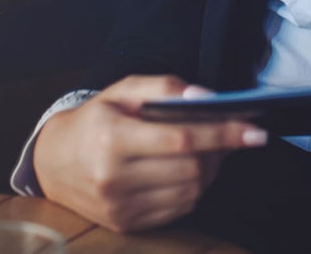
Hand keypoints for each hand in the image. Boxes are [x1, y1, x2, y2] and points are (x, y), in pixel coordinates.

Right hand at [31, 75, 267, 232]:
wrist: (53, 161)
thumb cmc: (96, 119)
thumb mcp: (123, 90)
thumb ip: (166, 88)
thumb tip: (207, 98)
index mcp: (112, 139)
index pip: (182, 139)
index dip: (223, 135)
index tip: (257, 131)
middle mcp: (113, 178)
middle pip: (191, 168)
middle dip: (220, 152)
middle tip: (230, 136)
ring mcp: (118, 206)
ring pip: (190, 192)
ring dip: (210, 170)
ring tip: (207, 151)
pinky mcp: (125, 224)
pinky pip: (178, 209)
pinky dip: (193, 188)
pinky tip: (187, 171)